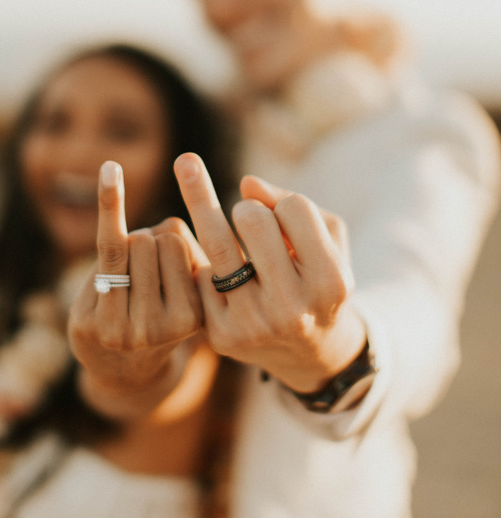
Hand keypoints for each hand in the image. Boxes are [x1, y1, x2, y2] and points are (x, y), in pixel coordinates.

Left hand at [68, 160, 204, 416]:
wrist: (121, 370)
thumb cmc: (160, 314)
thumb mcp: (189, 287)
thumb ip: (186, 250)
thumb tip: (164, 232)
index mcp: (198, 318)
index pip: (182, 244)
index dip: (170, 244)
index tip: (168, 272)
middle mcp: (165, 328)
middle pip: (156, 241)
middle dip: (147, 246)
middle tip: (142, 282)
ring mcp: (128, 326)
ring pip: (132, 241)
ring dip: (126, 250)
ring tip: (124, 285)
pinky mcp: (95, 318)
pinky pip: (106, 247)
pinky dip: (110, 202)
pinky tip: (111, 168)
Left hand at [173, 153, 365, 392]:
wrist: (310, 354)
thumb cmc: (317, 279)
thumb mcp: (327, 241)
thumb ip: (290, 202)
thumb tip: (245, 183)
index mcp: (330, 281)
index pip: (294, 208)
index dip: (284, 204)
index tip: (285, 216)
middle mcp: (293, 307)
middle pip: (251, 218)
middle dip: (247, 209)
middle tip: (249, 218)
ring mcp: (254, 324)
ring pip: (218, 243)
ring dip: (204, 204)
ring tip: (186, 163)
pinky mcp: (222, 336)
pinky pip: (201, 273)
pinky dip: (207, 262)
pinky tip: (217, 269)